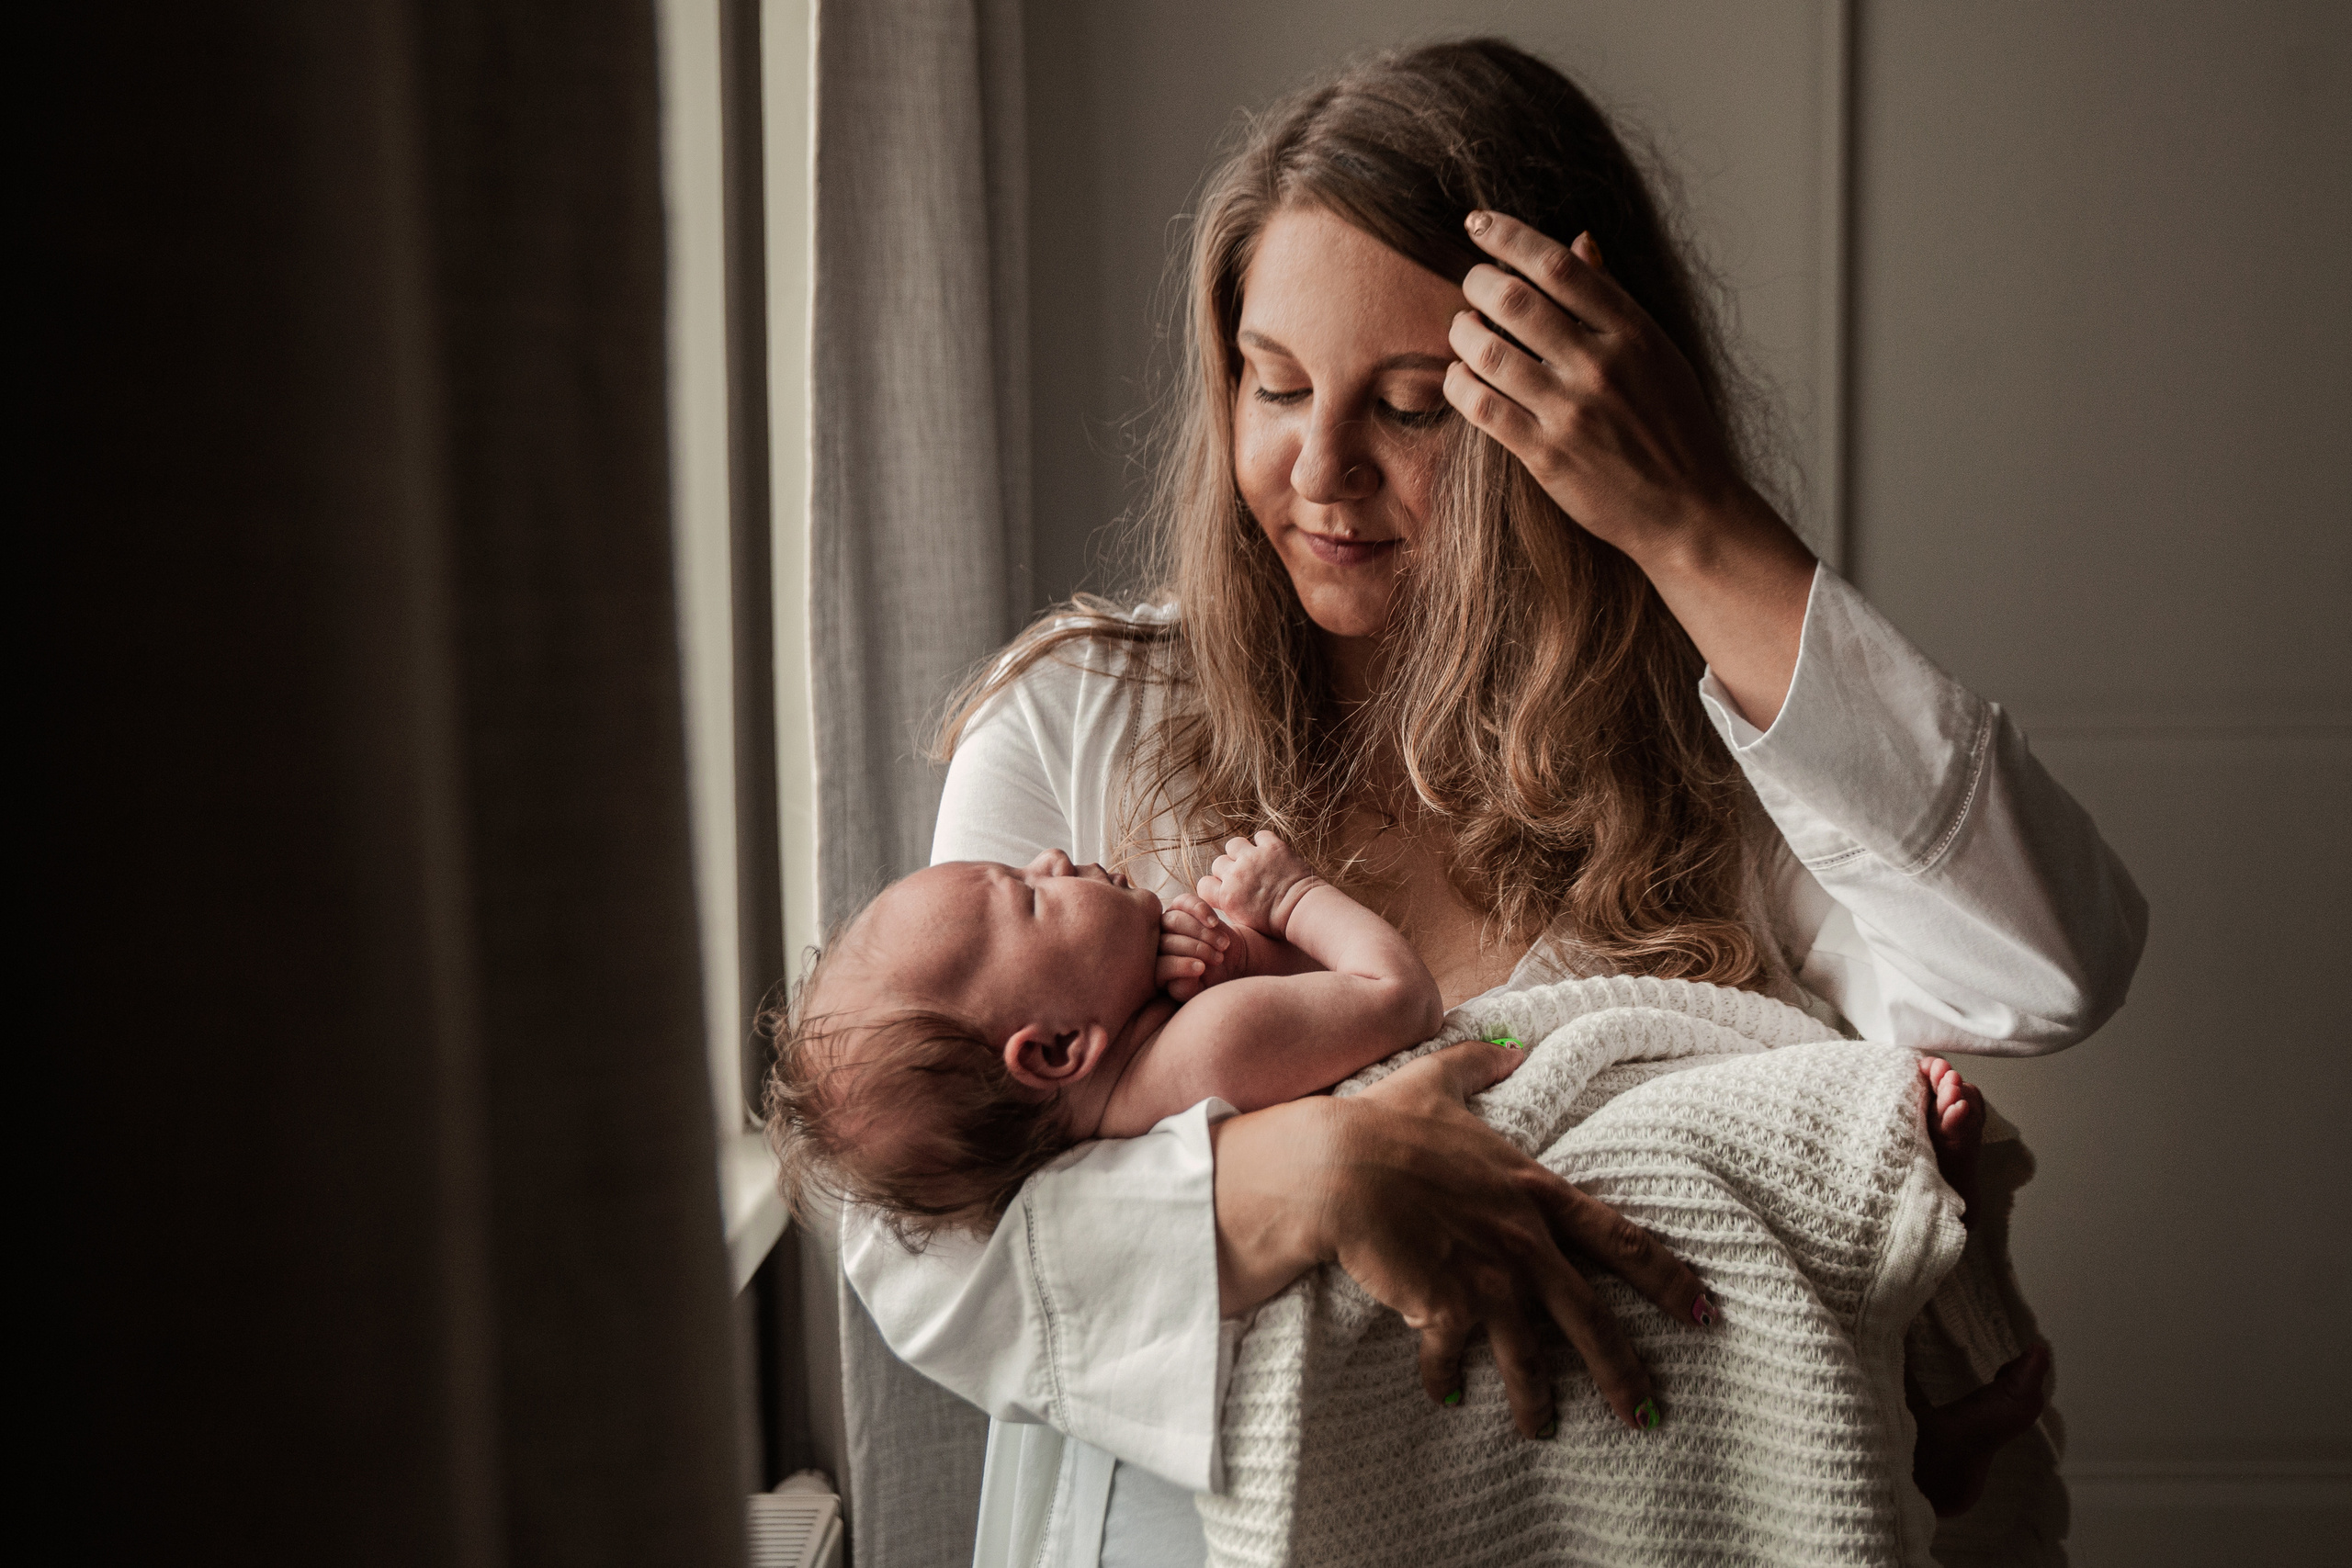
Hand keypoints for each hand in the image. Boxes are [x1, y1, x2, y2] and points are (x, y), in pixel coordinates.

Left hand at [1157, 892, 1237, 1001]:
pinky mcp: (1179, 907)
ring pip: (1174, 920)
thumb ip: (1185, 989)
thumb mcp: (1199, 991)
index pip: (1159, 965)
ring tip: (1222, 946)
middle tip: (1218, 959)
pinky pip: (1184, 902)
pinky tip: (1214, 922)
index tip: (1202, 969)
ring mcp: (1164, 924)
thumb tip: (1180, 979)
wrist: (1226, 959)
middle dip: (1196, 949)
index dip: (1179, 966)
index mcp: (1153, 969)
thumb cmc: (1209, 979)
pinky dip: (1201, 910)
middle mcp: (1154, 945)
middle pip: (1166, 941)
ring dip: (1202, 933)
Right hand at [1197, 831, 1319, 937]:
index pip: (1204, 884)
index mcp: (1227, 897)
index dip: (1215, 886)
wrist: (1303, 911)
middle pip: (1218, 863)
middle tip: (1244, 876)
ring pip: (1233, 844)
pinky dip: (1263, 842)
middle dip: (1229, 869)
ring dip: (1241, 851)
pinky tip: (1269, 852)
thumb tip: (1221, 895)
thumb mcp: (1244, 922)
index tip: (1226, 888)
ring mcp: (1253, 858)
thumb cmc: (1276, 922)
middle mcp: (1236, 875)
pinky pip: (1259, 835)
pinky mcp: (1272, 847)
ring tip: (1253, 860)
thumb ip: (1229, 906)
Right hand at [1213, 1041, 1715, 1438]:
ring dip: (1536, 1399)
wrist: (1337, 1165)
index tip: (1701, 1312)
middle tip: (1645, 1414)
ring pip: (1530, 1355)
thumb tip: (1510, 1047)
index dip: (1666, 1278)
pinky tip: (1442, 1394)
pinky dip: (1445, 1379)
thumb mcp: (1436, 1082)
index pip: (1620, 1240)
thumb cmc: (1384, 1123)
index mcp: (1533, 1191)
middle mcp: (1523, 1241)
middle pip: (1590, 1318)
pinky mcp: (1446, 1307)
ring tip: (1541, 1430)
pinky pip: (1451, 1357)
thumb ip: (1478, 1066)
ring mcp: (1488, 1278)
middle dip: (1623, 1371)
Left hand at [1443, 209, 1814, 726]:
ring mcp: (1572, 412)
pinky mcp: (1547, 456)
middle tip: (1468, 283)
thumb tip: (1579, 241)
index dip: (1508, 235)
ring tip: (1461, 329)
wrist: (1689, 510)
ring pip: (1488, 351)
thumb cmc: (1674, 426)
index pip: (1559, 265)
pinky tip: (1458, 377)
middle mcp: (1601, 366)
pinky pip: (1482, 407)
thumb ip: (1613, 300)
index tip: (1477, 223)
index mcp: (1633, 332)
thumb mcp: (1658, 353)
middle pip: (1514, 299)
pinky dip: (1458, 383)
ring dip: (1461, 332)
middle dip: (1476, 282)